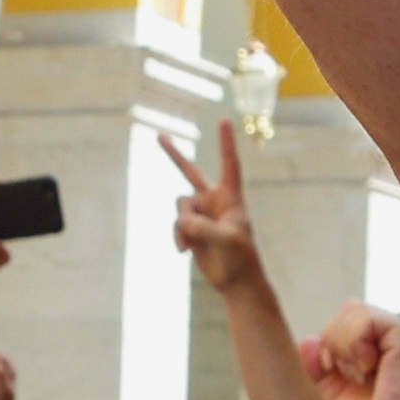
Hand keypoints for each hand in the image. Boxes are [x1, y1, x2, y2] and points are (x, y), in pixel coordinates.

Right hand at [164, 129, 263, 296]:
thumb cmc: (241, 257)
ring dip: (184, 227)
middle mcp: (214, 201)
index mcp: (231, 196)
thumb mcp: (226, 240)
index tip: (223, 118)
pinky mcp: (191, 229)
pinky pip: (176, 225)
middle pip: (190, 172)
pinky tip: (185, 251)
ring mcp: (201, 214)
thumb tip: (182, 221)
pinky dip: (178, 237)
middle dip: (173, 155)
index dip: (226, 141)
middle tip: (158, 136)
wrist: (236, 280)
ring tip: (194, 244)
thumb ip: (202, 227)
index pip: (229, 163)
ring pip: (180, 208)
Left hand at [306, 305, 399, 399]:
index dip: (331, 345)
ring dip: (345, 344)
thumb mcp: (331, 394)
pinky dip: (356, 343)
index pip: (344, 320)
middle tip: (354, 377)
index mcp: (378, 347)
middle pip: (347, 310)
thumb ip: (317, 367)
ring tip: (362, 374)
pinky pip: (367, 318)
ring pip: (354, 310)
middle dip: (335, 343)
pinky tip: (369, 368)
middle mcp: (392, 337)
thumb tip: (309, 339)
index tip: (343, 378)